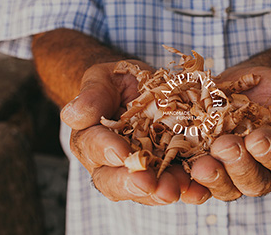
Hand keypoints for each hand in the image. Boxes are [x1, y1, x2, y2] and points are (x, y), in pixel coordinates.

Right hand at [61, 61, 210, 204]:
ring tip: (177, 188)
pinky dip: (187, 188)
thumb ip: (91, 96)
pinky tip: (198, 188)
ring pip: (147, 189)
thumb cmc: (116, 84)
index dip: (105, 151)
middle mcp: (113, 162)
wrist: (141, 88)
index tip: (121, 153)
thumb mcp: (102, 80)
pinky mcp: (168, 168)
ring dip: (161, 190)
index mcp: (91, 140)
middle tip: (149, 184)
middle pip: (115, 181)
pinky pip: (175, 181)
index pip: (93, 148)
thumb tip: (73, 114)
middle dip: (132, 184)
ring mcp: (142, 168)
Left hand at [190, 66, 270, 200]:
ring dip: (212, 178)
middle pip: (252, 181)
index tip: (258, 137)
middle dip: (239, 166)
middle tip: (226, 147)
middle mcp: (259, 171)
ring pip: (223, 186)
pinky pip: (195, 178)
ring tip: (201, 166)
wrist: (247, 83)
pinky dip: (186, 180)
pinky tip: (175, 175)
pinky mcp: (204, 163)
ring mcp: (229, 171)